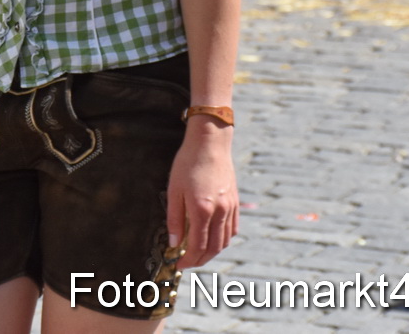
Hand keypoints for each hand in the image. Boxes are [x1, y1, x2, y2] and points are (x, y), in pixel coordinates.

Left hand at [166, 125, 236, 268]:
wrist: (210, 143)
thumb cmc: (187, 163)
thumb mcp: (173, 190)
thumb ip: (174, 219)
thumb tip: (173, 244)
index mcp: (202, 210)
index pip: (197, 246)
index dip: (188, 260)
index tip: (178, 265)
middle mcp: (219, 212)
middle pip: (213, 248)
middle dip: (200, 260)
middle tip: (187, 263)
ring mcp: (230, 208)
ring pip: (225, 241)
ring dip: (212, 252)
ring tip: (198, 253)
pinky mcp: (235, 202)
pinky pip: (232, 229)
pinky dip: (223, 239)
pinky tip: (213, 238)